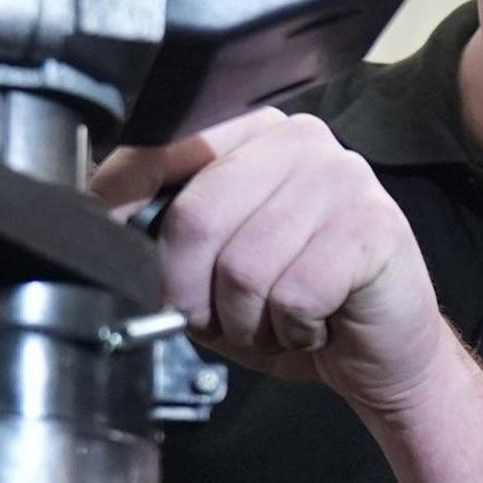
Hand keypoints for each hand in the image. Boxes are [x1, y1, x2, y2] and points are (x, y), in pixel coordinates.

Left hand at [89, 108, 445, 410]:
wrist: (381, 350)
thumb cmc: (292, 305)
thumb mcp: (208, 268)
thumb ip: (163, 238)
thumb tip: (101, 238)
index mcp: (247, 132)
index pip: (159, 150)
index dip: (118, 209)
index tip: (104, 253)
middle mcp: (296, 138)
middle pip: (196, 216)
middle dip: (187, 291)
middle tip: (210, 319)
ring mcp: (341, 176)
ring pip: (244, 266)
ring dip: (247, 320)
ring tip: (273, 320)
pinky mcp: (374, 226)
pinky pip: (294, 295)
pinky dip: (294, 331)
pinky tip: (314, 324)